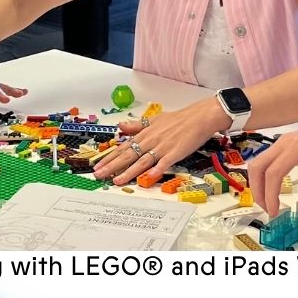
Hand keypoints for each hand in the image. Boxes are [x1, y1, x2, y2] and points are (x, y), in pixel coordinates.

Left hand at [91, 99, 227, 185]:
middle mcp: (151, 140)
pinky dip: (156, 170)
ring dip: (129, 171)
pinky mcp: (175, 152)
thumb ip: (137, 126)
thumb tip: (121, 126)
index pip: (123, 147)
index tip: (98, 165)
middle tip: (99, 175)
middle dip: (112, 166)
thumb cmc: (179, 119)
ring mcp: (162, 147)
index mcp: (145, 133)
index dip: (110, 157)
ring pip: (142, 161)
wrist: (199, 117)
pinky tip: (148, 177)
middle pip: (128, 155)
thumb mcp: (154, 119)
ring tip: (117, 180)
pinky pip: (164, 162)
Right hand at [248, 116, 297, 217]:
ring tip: (268, 201)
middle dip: (258, 190)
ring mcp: (283, 140)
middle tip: (267, 208)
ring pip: (258, 162)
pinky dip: (263, 175)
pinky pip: (266, 159)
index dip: (270, 195)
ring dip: (258, 183)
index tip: (274, 211)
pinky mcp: (284, 142)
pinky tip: (272, 188)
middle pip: (258, 166)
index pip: (274, 173)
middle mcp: (285, 142)